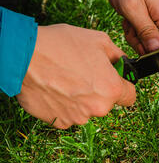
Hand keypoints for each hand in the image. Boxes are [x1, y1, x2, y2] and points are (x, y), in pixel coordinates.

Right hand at [16, 24, 135, 128]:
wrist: (22, 56)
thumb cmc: (60, 45)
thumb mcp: (99, 40)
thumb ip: (118, 55)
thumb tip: (124, 63)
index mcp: (112, 89)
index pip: (131, 96)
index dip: (124, 86)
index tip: (116, 81)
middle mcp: (98, 108)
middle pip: (107, 103)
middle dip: (100, 91)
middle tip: (83, 73)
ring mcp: (78, 117)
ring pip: (87, 109)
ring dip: (81, 98)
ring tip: (65, 79)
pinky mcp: (59, 122)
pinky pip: (68, 114)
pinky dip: (64, 104)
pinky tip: (55, 88)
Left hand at [107, 0, 158, 54]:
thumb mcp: (131, 7)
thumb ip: (145, 31)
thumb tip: (156, 51)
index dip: (148, 50)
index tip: (134, 35)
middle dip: (140, 40)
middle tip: (129, 23)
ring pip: (157, 42)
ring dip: (139, 34)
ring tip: (132, 17)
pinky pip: (157, 34)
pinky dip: (143, 29)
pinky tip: (137, 17)